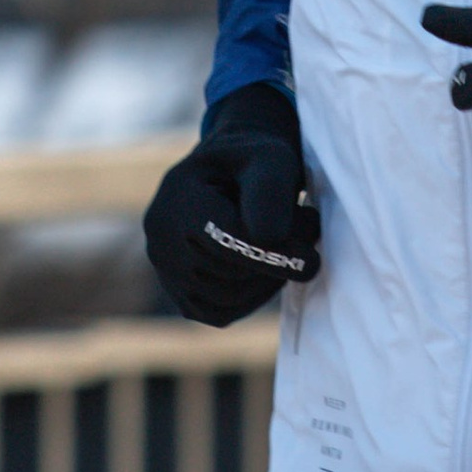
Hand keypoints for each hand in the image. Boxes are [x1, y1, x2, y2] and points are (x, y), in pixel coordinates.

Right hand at [145, 83, 321, 322]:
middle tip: (309, 231)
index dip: (273, 253)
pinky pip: (220, 313)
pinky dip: (251, 298)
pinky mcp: (181, 293)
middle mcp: (159, 235)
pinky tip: (269, 270)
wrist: (235, 175)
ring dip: (269, 279)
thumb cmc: (257, 163)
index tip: (313, 261)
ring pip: (227, 297)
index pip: (224, 239)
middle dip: (276, 260)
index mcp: (177, 194)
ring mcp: (165, 268)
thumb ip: (269, 191)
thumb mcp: (271, 158)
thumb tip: (267, 237)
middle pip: (228, 270)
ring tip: (291, 244)